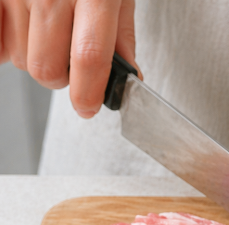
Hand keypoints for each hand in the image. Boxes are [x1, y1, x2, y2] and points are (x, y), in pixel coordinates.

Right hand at [0, 0, 138, 117]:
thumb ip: (121, 33)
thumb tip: (128, 76)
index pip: (90, 58)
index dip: (88, 92)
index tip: (88, 107)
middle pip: (46, 69)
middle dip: (61, 77)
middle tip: (69, 59)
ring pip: (18, 58)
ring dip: (35, 54)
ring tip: (47, 27)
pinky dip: (8, 41)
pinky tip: (24, 24)